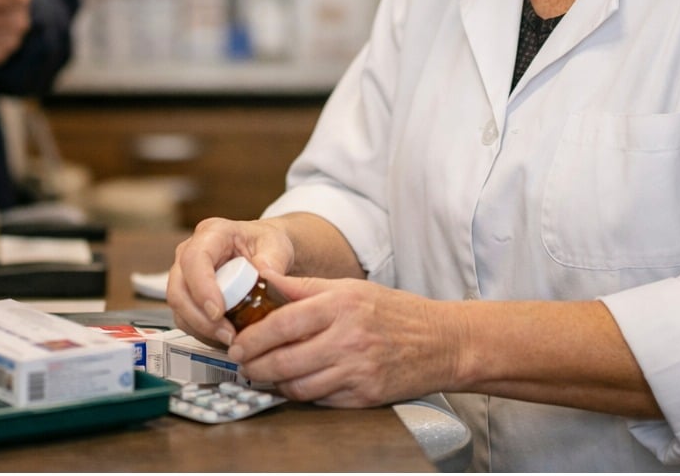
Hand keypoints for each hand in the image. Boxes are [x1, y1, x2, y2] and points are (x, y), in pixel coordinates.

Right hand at [167, 217, 296, 345]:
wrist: (264, 252)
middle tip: (227, 334)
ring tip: (231, 339)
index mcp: (212, 234)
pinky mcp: (187, 295)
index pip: (195, 259)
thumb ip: (273, 259)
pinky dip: (202, 332)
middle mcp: (190, 252)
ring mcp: (185, 274)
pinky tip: (224, 337)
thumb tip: (265, 273)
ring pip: (179, 307)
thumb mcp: (277, 246)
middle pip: (178, 288)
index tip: (218, 311)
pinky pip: (185, 318)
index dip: (202, 287)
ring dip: (201, 328)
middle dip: (200, 317)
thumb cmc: (266, 245)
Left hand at [227, 274, 459, 408]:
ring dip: (274, 384)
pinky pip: (321, 400)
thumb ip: (303, 287)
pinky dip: (302, 395)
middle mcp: (348, 339)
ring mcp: (357, 371)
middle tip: (242, 364)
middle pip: (285, 360)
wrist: (442, 342)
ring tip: (262, 376)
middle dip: (255, 366)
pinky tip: (293, 386)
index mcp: (341, 305)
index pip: (282, 323)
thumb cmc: (395, 311)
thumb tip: (263, 279)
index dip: (252, 337)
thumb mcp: (350, 287)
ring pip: (299, 386)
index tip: (237, 342)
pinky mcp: (365, 396)